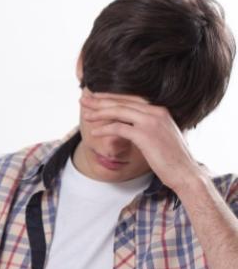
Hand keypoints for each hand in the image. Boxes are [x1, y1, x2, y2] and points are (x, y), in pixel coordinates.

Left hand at [80, 92, 203, 190]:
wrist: (185, 171)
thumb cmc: (171, 158)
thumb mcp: (159, 136)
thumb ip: (146, 126)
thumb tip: (128, 125)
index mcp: (160, 110)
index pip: (131, 99)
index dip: (111, 97)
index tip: (95, 97)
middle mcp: (156, 112)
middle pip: (122, 102)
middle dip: (100, 101)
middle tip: (83, 99)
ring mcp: (151, 122)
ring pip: (119, 111)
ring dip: (99, 112)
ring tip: (85, 115)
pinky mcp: (145, 135)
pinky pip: (119, 128)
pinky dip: (104, 129)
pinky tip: (94, 131)